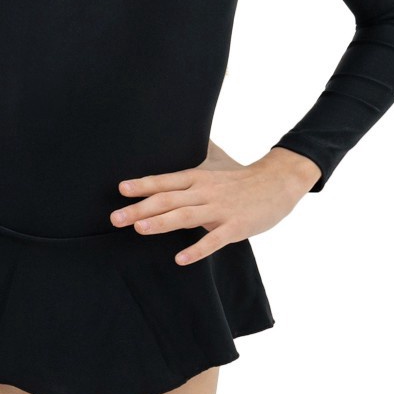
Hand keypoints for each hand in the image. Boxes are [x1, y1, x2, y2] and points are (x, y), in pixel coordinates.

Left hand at [109, 147, 321, 264]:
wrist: (279, 183)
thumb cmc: (242, 178)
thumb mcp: (215, 164)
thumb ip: (194, 157)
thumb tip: (178, 135)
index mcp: (197, 178)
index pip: (165, 181)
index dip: (143, 185)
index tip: (121, 190)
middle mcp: (205, 191)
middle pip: (168, 199)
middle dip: (139, 208)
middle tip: (114, 218)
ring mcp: (220, 209)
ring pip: (185, 216)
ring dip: (161, 223)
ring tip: (139, 229)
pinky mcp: (236, 226)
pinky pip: (214, 239)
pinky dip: (197, 249)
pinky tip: (180, 259)